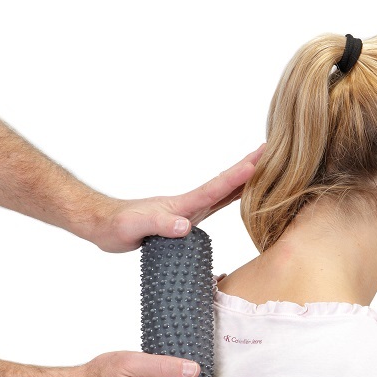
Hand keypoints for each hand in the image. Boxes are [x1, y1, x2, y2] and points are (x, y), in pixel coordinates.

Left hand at [90, 144, 264, 252]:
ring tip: (266, 165)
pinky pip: (217, 204)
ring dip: (245, 178)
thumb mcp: (136, 228)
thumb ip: (161, 226)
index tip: (257, 163)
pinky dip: (233, 195)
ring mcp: (190, 209)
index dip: (236, 178)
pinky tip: (243, 194)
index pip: (215, 189)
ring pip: (224, 191)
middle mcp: (190, 204)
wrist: (105, 225)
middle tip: (271, 149)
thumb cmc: (118, 226)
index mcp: (182, 205)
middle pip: (225, 183)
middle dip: (249, 167)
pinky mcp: (187, 218)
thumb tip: (186, 226)